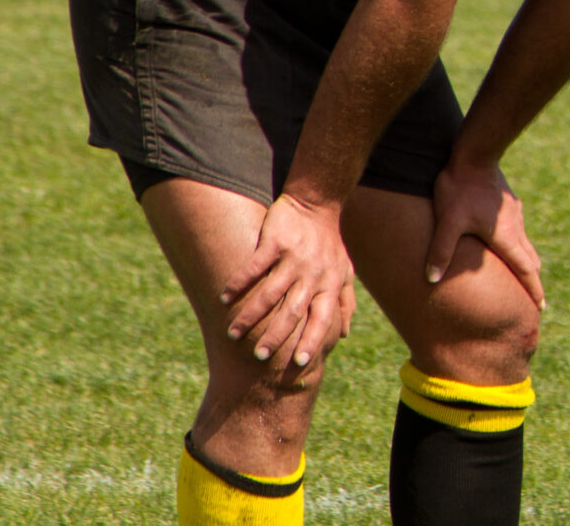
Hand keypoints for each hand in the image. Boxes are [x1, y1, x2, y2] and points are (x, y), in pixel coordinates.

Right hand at [219, 193, 356, 370]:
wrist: (317, 204)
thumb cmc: (329, 244)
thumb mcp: (345, 272)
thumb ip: (344, 302)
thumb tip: (344, 334)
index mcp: (329, 284)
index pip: (322, 318)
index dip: (312, 340)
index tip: (301, 363)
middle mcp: (312, 274)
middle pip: (293, 312)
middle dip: (276, 336)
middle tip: (259, 357)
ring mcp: (293, 258)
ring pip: (270, 293)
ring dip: (250, 315)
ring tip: (234, 334)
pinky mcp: (275, 243)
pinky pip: (254, 267)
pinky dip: (238, 283)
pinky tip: (224, 299)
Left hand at [428, 161, 546, 310]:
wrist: (474, 153)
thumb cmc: (460, 188)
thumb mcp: (448, 221)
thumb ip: (441, 250)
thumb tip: (431, 279)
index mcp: (506, 237)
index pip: (525, 270)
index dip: (533, 290)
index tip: (541, 307)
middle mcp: (516, 227)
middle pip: (530, 259)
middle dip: (532, 279)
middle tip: (534, 297)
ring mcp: (515, 214)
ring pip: (524, 243)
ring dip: (525, 261)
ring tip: (521, 273)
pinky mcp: (510, 203)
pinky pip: (518, 229)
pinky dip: (517, 244)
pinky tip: (507, 240)